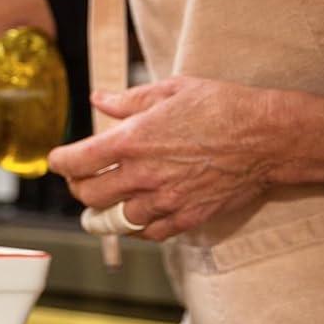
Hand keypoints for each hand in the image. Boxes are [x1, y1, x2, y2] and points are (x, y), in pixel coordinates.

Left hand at [47, 77, 323, 242]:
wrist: (266, 138)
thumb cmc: (222, 107)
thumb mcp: (171, 90)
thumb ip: (128, 100)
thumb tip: (98, 100)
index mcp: (133, 140)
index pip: (77, 161)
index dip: (59, 162)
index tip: (57, 161)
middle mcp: (143, 175)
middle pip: (89, 196)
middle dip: (79, 189)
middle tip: (81, 181)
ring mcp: (165, 200)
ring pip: (116, 220)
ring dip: (107, 211)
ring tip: (106, 203)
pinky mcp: (187, 217)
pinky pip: (149, 233)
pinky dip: (139, 227)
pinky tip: (140, 214)